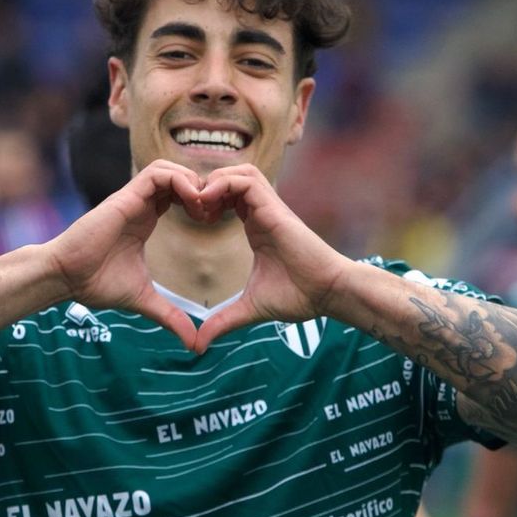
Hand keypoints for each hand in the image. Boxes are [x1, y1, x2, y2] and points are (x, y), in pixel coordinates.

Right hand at [45, 160, 207, 349]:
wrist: (65, 278)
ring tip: (204, 208)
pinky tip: (193, 202)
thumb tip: (194, 344)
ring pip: (169, 168)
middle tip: (215, 213)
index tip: (214, 223)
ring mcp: (132, 198)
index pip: (179, 194)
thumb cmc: (95, 284)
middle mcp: (140, 204)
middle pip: (178, 176)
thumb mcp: (144, 300)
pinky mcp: (125, 197)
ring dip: (192, 181)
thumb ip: (171, 316)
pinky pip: (157, 173)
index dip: (201, 203)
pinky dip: (180, 181)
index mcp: (145, 219)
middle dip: (202, 188)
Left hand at [187, 164, 352, 350]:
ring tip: (197, 204)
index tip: (191, 220)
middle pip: (230, 177)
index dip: (205, 202)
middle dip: (205, 186)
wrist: (327, 292)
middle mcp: (262, 212)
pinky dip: (223, 184)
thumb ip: (223, 320)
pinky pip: (246, 180)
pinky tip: (207, 204)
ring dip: (213, 181)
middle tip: (189, 209)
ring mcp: (269, 207)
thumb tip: (199, 344)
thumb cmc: (299, 296)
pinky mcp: (275, 208)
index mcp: (256, 226)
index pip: (227, 197)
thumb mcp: (251, 308)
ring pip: (238, 172)